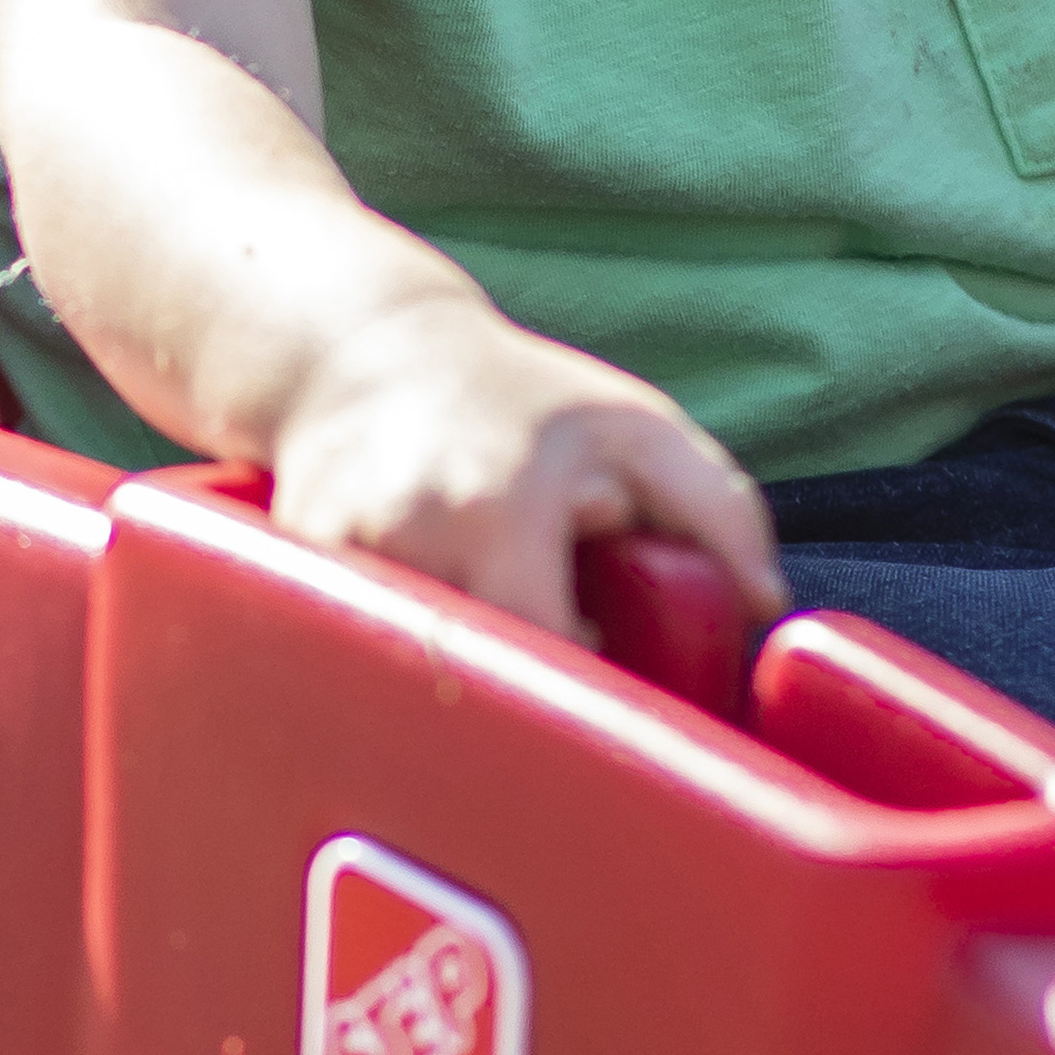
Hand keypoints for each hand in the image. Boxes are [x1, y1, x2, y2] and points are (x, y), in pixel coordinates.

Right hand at [271, 286, 785, 643]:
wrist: (358, 352)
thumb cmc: (518, 399)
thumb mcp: (635, 426)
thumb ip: (720, 510)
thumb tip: (766, 611)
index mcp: (500, 510)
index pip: (545, 665)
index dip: (579, 692)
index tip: (594, 676)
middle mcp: (406, 541)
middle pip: (470, 691)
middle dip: (506, 703)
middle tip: (533, 683)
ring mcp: (333, 566)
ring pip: (405, 686)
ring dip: (444, 680)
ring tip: (469, 635)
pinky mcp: (288, 587)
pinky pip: (347, 664)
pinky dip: (380, 664)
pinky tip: (403, 623)